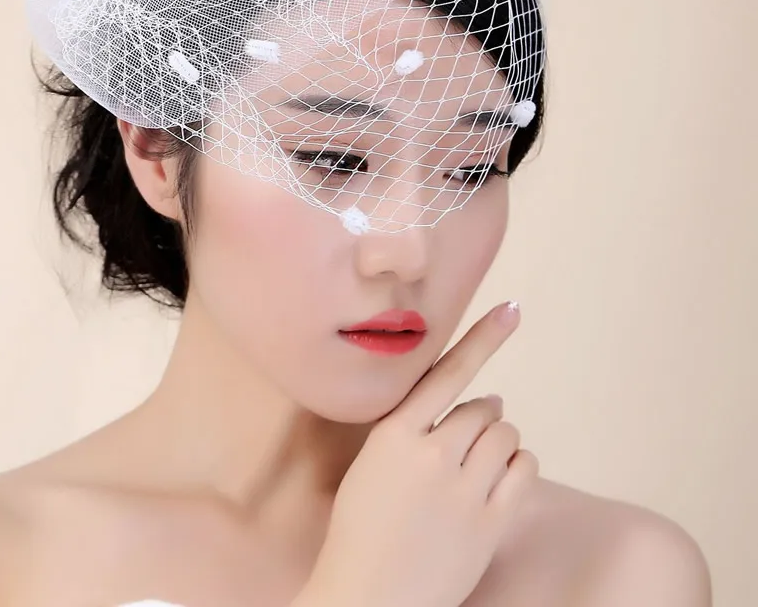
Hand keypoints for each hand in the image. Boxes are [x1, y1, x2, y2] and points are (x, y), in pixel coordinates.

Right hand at [298, 301, 538, 606]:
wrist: (369, 598)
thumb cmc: (362, 529)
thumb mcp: (371, 464)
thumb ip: (412, 429)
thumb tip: (482, 402)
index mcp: (394, 435)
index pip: (447, 373)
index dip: (483, 338)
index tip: (513, 309)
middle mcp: (432, 455)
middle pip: (485, 409)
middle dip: (483, 417)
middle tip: (467, 440)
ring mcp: (464, 491)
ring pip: (507, 437)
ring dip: (500, 442)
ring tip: (478, 465)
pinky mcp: (490, 524)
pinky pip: (524, 471)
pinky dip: (518, 467)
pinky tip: (499, 479)